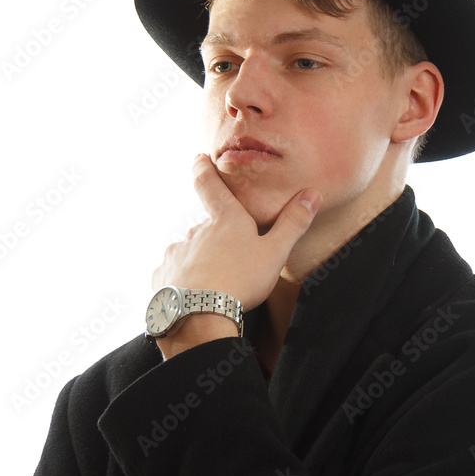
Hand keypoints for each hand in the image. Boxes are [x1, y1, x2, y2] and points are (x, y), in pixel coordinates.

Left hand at [152, 155, 319, 350]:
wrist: (199, 316)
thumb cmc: (241, 281)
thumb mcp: (275, 253)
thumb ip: (292, 223)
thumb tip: (311, 194)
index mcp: (224, 220)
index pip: (209, 184)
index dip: (203, 168)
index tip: (198, 159)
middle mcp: (196, 231)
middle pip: (205, 226)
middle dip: (215, 236)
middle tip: (230, 254)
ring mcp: (176, 253)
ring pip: (190, 250)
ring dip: (200, 260)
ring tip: (214, 281)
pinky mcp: (162, 276)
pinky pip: (173, 273)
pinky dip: (183, 280)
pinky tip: (194, 293)